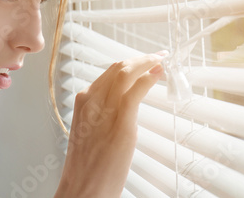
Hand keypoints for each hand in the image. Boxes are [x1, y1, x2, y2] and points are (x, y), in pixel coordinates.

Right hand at [55, 53, 165, 197]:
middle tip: (157, 57)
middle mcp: (91, 100)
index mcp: (82, 101)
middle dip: (141, 58)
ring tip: (161, 62)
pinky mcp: (121, 121)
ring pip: (126, 72)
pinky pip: (136, 90)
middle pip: (118, 67)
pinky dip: (148, 78)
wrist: (82, 188)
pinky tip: (158, 75)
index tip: (143, 62)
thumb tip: (124, 104)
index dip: (129, 63)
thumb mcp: (89, 131)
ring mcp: (106, 109)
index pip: (108, 73)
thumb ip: (102, 113)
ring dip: (147, 62)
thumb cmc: (87, 165)